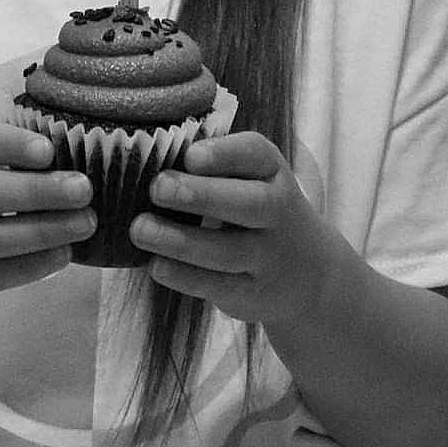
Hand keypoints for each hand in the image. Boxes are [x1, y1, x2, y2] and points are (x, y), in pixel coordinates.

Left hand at [130, 131, 334, 324]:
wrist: (307, 272)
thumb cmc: (256, 209)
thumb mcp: (250, 178)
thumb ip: (212, 166)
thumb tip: (148, 158)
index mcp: (271, 172)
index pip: (255, 154)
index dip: (223, 154)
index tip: (190, 156)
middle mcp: (277, 212)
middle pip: (249, 205)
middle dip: (202, 195)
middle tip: (158, 188)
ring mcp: (268, 256)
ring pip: (228, 251)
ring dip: (180, 241)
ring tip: (140, 229)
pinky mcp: (252, 293)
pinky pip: (219, 286)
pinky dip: (184, 277)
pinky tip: (155, 265)